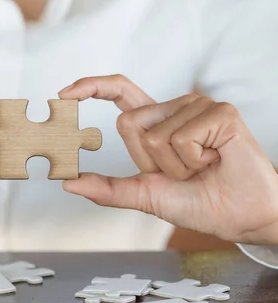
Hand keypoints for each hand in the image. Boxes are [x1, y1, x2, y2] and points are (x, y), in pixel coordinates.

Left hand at [59, 75, 277, 244]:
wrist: (239, 216)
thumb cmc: (197, 202)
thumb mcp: (144, 194)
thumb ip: (108, 188)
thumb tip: (67, 182)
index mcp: (155, 122)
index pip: (119, 92)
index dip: (91, 87)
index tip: (63, 94)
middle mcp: (174, 107)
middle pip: (127, 124)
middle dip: (147, 161)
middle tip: (182, 171)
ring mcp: (198, 106)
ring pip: (155, 135)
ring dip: (175, 166)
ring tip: (202, 167)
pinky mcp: (220, 111)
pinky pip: (182, 137)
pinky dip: (194, 160)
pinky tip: (215, 159)